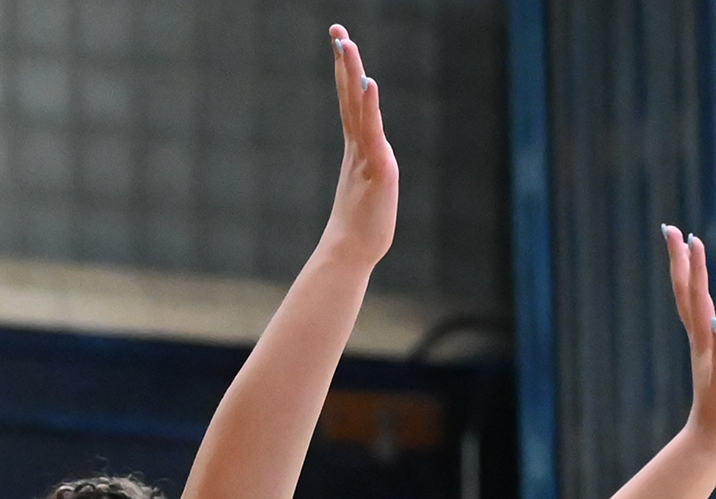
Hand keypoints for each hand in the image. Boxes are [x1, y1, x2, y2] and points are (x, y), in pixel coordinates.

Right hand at [315, 26, 398, 267]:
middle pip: (350, 94)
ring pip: (358, 107)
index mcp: (357, 147)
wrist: (353, 252)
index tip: (339, 42)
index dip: (345, 71)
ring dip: (352, 74)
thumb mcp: (370, 188)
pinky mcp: (377, 167)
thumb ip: (371, 170)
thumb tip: (372, 166)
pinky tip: (369, 84)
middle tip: (337, 30)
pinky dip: (370, 107)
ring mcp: (366, 154)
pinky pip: (372, 132)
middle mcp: (359, 145)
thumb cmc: (361, 226)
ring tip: (346, 44)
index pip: (351, 100)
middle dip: (344, 61)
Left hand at [663, 225, 715, 444]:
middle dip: (680, 259)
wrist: (714, 435)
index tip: (691, 237)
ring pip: (690, 300)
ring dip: (686, 273)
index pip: (697, 295)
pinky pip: (699, 313)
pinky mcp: (708, 352)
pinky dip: (698, 293)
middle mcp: (699, 336)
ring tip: (685, 249)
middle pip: (686, 291)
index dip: (695, 267)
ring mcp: (702, 343)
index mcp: (705, 338)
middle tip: (671, 229)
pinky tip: (701, 290)